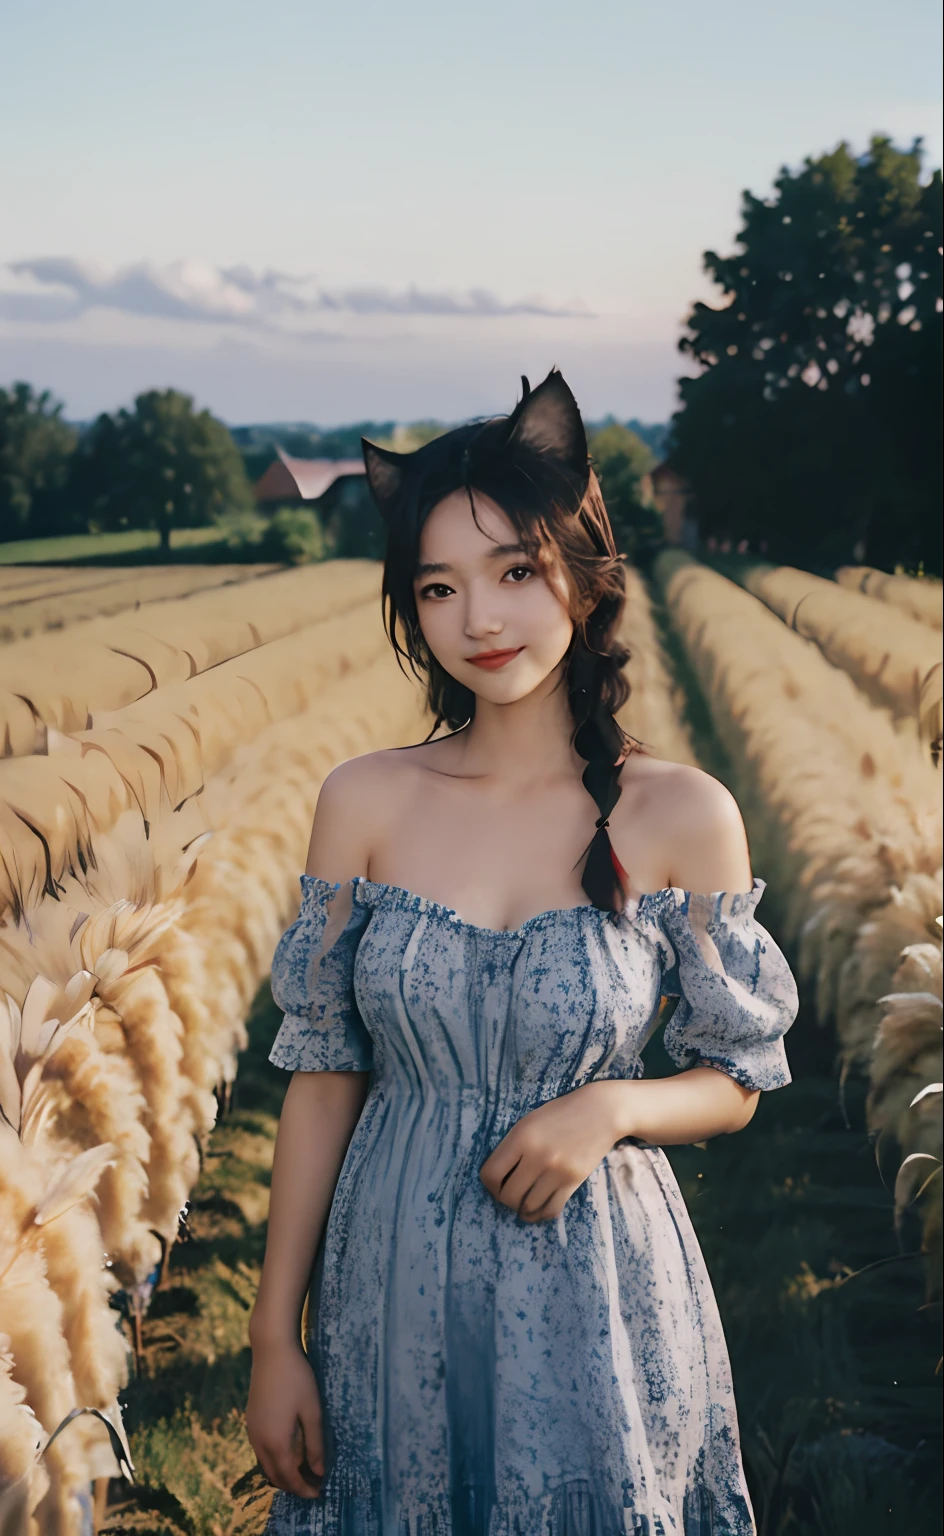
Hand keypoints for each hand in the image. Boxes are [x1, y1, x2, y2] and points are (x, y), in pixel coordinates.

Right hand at [246, 1339, 324, 1497]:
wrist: (271, 1350)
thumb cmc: (296, 1378)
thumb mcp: (312, 1410)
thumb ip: (315, 1444)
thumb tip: (319, 1470)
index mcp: (275, 1442)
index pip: (289, 1478)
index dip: (304, 1489)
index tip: (318, 1493)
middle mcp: (259, 1441)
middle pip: (275, 1476)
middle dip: (293, 1485)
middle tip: (312, 1486)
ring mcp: (252, 1430)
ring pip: (265, 1465)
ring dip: (282, 1474)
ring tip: (302, 1473)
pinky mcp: (250, 1420)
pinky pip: (261, 1451)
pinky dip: (274, 1460)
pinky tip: (287, 1453)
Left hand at [479, 1082, 625, 1222]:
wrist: (601, 1111)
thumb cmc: (561, 1113)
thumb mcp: (530, 1121)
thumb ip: (513, 1146)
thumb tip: (499, 1176)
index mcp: (521, 1137)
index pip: (491, 1174)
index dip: (489, 1185)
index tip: (495, 1184)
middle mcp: (537, 1156)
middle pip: (508, 1195)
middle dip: (504, 1199)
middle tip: (509, 1196)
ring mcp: (557, 1171)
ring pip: (528, 1206)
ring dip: (522, 1209)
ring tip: (523, 1204)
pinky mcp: (574, 1181)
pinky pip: (550, 1209)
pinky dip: (540, 1215)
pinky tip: (536, 1211)